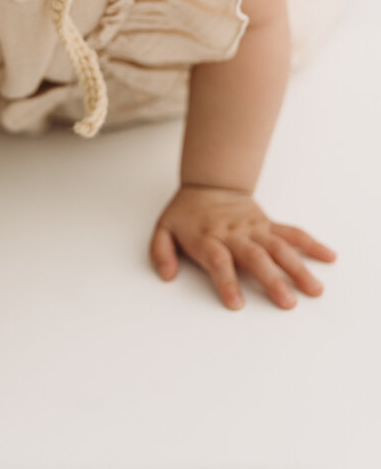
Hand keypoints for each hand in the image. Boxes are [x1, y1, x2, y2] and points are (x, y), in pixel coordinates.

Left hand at [148, 185, 337, 309]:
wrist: (208, 184)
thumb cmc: (186, 213)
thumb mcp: (163, 228)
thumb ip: (160, 252)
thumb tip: (166, 275)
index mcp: (208, 237)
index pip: (218, 260)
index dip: (227, 281)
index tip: (236, 304)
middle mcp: (234, 234)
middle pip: (254, 256)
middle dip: (271, 280)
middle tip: (287, 302)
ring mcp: (254, 228)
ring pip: (279, 247)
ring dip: (298, 268)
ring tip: (314, 290)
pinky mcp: (268, 224)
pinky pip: (291, 233)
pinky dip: (311, 244)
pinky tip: (329, 257)